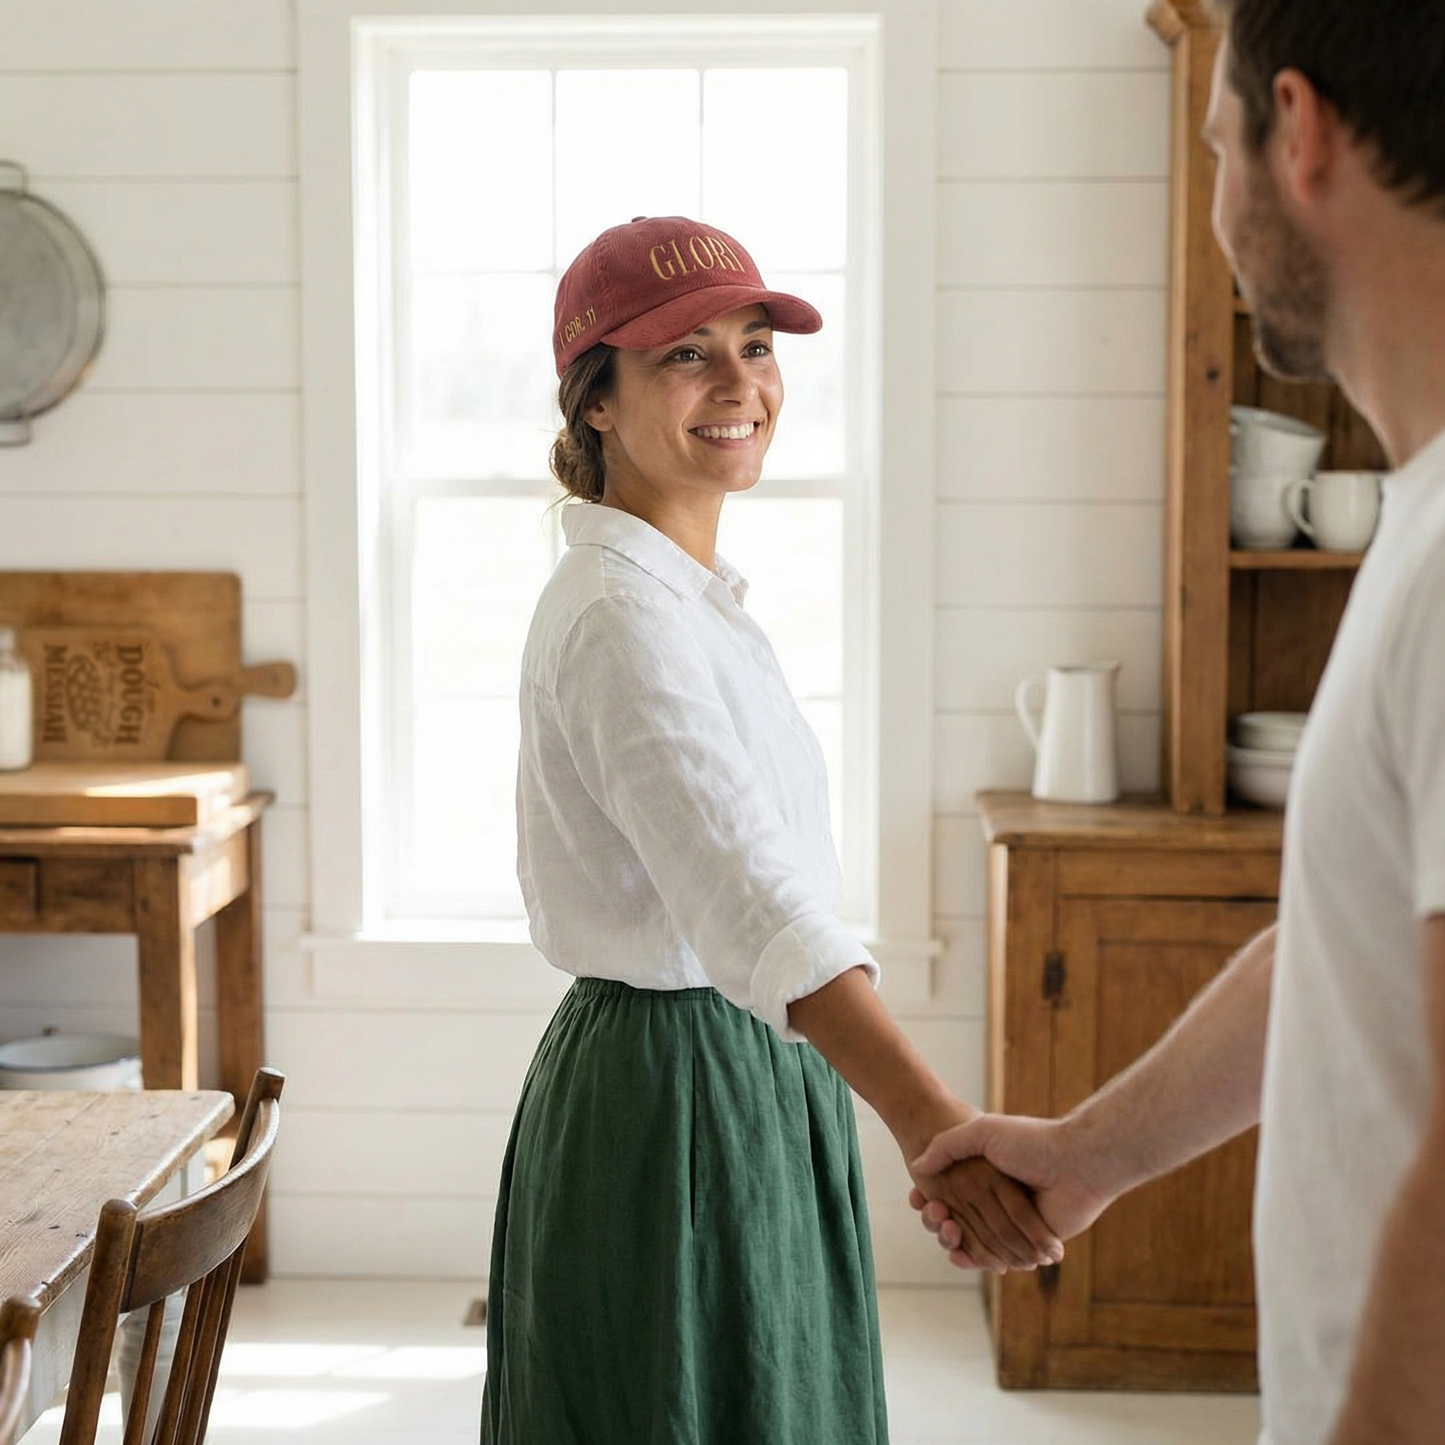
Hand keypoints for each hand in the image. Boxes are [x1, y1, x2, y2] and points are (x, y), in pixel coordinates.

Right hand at [907, 1150, 1064, 1273]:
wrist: (1077, 1164)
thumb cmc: (1031, 1142)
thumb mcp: (982, 1131)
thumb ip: (948, 1145)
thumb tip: (918, 1166)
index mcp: (987, 1174)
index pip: (949, 1192)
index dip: (930, 1197)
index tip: (917, 1197)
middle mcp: (998, 1199)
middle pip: (958, 1219)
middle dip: (938, 1220)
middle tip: (932, 1214)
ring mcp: (1013, 1223)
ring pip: (974, 1241)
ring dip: (954, 1240)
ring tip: (947, 1231)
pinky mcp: (1028, 1245)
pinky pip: (997, 1258)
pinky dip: (975, 1260)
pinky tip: (957, 1254)